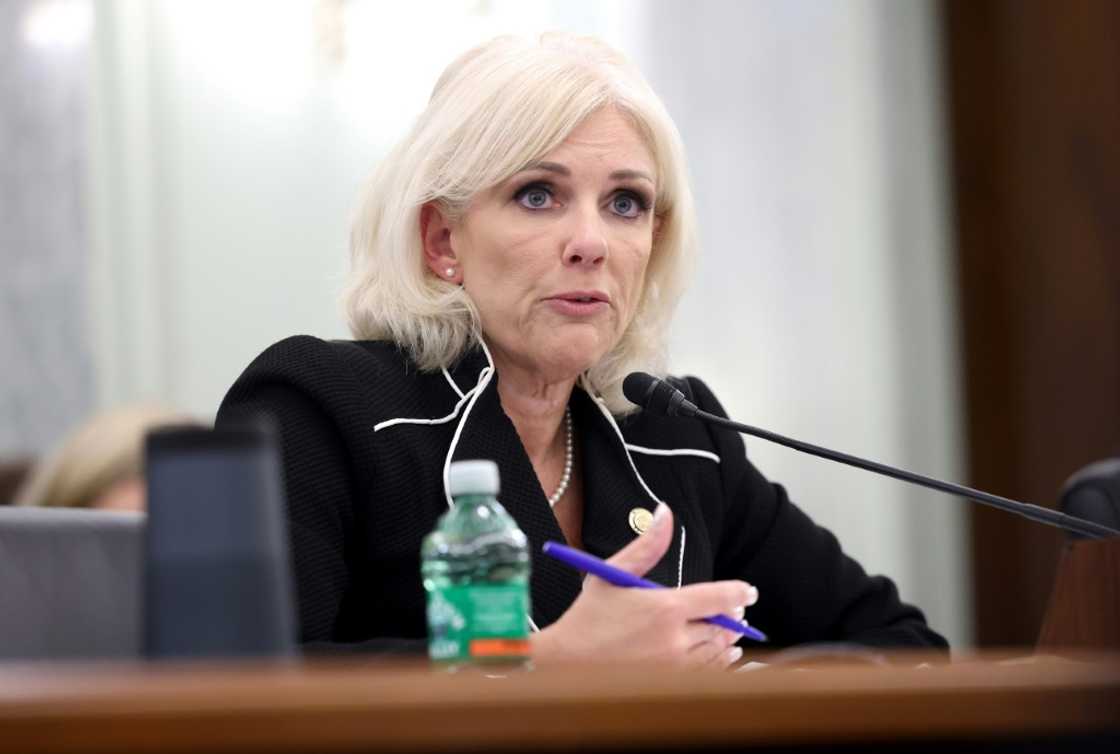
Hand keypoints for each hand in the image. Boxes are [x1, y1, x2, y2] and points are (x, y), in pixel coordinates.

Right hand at [531, 502, 758, 668]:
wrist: (566, 664)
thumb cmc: (588, 617)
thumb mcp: (613, 573)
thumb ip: (647, 544)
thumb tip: (665, 512)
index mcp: (665, 608)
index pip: (719, 598)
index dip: (739, 593)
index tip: (748, 592)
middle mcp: (674, 640)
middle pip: (721, 627)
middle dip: (732, 617)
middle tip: (738, 610)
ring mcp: (674, 667)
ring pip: (716, 652)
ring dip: (727, 640)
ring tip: (732, 632)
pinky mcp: (669, 685)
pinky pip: (706, 673)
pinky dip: (718, 663)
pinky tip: (723, 656)